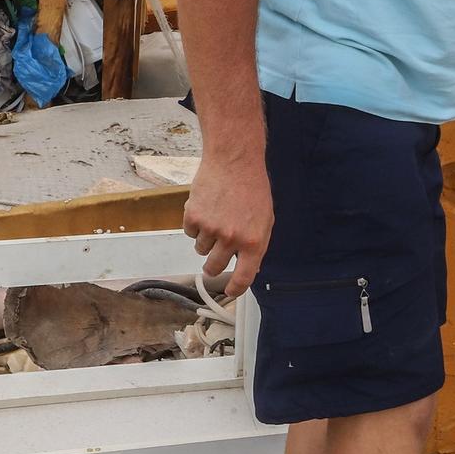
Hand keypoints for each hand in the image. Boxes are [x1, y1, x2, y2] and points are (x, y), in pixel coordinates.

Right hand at [182, 155, 273, 296]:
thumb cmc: (252, 188)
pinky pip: (190, 234)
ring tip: (216, 218)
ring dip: (206, 240)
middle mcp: (232, 238)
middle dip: (213, 265)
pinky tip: (207, 209)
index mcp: (254, 242)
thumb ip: (255, 245)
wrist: (234, 161)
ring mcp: (211, 229)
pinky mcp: (193, 217)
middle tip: (216, 254)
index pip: (243, 278)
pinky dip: (196, 225)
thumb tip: (248, 268)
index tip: (229, 292)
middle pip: (214, 268)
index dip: (234, 289)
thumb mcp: (265, 220)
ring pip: (201, 250)